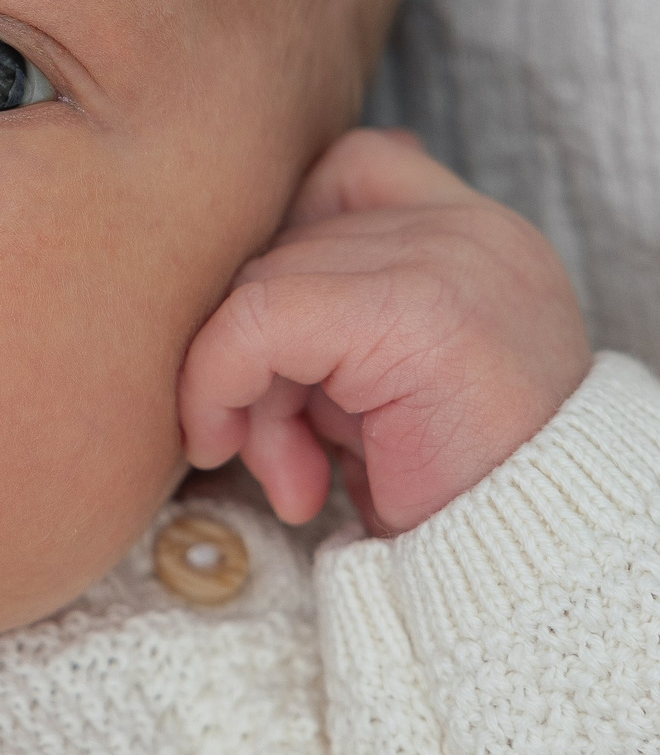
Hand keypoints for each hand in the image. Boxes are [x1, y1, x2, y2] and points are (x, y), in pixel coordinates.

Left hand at [179, 129, 592, 535]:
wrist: (531, 579)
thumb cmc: (452, 502)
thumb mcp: (383, 392)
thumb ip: (329, 322)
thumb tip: (238, 289)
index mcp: (477, 237)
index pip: (343, 175)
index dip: (285, 262)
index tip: (282, 369)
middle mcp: (472, 231)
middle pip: (287, 241)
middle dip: (252, 356)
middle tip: (280, 458)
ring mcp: (449, 259)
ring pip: (261, 282)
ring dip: (244, 393)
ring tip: (293, 475)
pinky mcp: (416, 311)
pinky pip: (257, 319)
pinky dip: (221, 388)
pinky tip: (267, 467)